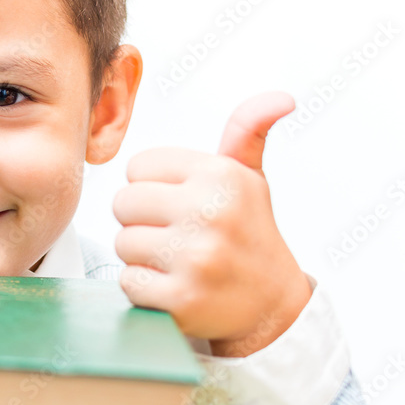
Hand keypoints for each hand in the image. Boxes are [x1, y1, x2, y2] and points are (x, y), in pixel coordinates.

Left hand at [112, 92, 311, 356]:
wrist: (272, 306)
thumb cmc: (248, 233)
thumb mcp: (250, 178)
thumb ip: (247, 132)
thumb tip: (281, 98)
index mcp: (221, 175)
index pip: (138, 167)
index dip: (152, 188)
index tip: (180, 204)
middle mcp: (212, 212)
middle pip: (123, 203)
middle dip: (141, 221)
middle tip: (175, 236)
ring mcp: (197, 257)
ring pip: (122, 243)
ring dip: (141, 256)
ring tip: (176, 261)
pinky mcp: (182, 297)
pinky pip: (128, 281)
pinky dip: (143, 288)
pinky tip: (173, 286)